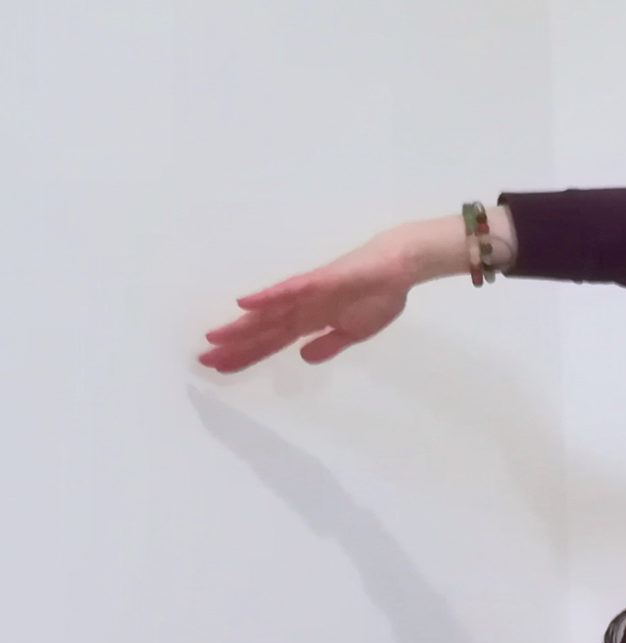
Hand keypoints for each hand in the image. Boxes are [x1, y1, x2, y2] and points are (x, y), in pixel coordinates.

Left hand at [197, 233, 416, 372]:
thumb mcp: (355, 332)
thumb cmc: (379, 295)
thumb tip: (305, 358)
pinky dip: (267, 298)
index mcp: (309, 321)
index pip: (271, 342)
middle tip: (203, 359)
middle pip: (261, 330)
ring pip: (268, 313)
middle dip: (234, 346)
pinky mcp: (317, 281)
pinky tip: (245, 304)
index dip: (247, 355)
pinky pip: (288, 290)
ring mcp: (306, 294)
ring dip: (241, 325)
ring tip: (214, 337)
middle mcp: (300, 308)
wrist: (399, 269)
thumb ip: (329, 344)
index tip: (221, 368)